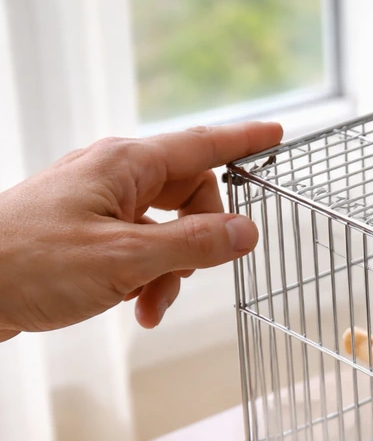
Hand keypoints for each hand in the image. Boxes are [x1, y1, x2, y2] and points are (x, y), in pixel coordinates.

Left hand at [0, 122, 282, 341]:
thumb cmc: (28, 263)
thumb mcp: (126, 258)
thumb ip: (193, 244)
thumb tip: (246, 232)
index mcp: (125, 165)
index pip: (202, 146)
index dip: (243, 142)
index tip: (276, 135)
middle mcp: (114, 176)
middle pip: (188, 196)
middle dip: (198, 242)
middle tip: (191, 274)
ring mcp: (99, 203)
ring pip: (165, 229)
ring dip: (170, 270)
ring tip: (149, 303)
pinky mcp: (86, 231)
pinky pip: (139, 247)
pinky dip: (146, 277)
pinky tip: (134, 305)